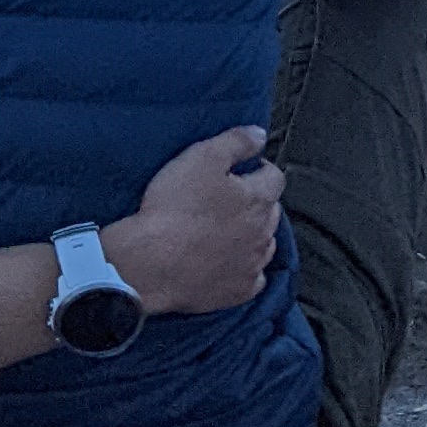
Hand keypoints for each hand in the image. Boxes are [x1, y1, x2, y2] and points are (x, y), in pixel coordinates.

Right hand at [105, 126, 283, 316]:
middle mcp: (264, 232)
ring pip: (265, 244)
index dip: (259, 168)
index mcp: (258, 199)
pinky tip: (229, 263)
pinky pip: (254, 278)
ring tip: (227, 230)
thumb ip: (236, 142)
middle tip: (227, 198)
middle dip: (256, 201)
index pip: (275, 177)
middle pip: (271, 211)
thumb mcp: (201, 158)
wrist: (151, 262)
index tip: (241, 169)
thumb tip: (260, 135)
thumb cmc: (174, 206)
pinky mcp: (239, 291)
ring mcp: (253, 265)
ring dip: (253, 234)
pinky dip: (246, 269)